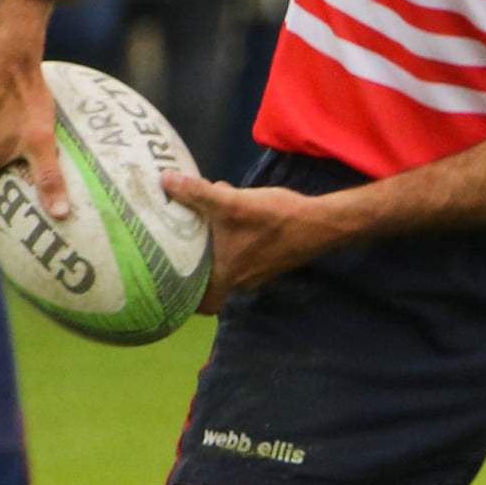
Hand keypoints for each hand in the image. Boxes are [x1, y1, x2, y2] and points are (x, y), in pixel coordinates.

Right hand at [0, 47, 67, 217]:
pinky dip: (24, 140)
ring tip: (46, 179)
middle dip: (15, 195)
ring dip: (20, 165)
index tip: (13, 237)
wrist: (8, 53)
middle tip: (38, 212)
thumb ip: (49, 178)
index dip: (0, 219)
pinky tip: (49, 140)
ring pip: (4, 152)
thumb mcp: (41, 141)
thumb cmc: (23, 98)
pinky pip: (10, 131)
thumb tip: (61, 215)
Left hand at [161, 173, 338, 310]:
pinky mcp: (269, 259)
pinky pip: (242, 252)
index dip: (185, 299)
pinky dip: (233, 237)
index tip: (171, 281)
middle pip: (211, 278)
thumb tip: (164, 179)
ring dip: (216, 243)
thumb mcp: (232, 203)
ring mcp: (257, 272)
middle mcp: (241, 281)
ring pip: (227, 261)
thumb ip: (198, 193)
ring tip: (202, 219)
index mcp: (227, 276)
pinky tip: (231, 211)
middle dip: (197, 258)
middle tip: (179, 241)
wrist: (321, 224)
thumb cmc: (275, 220)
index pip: (201, 305)